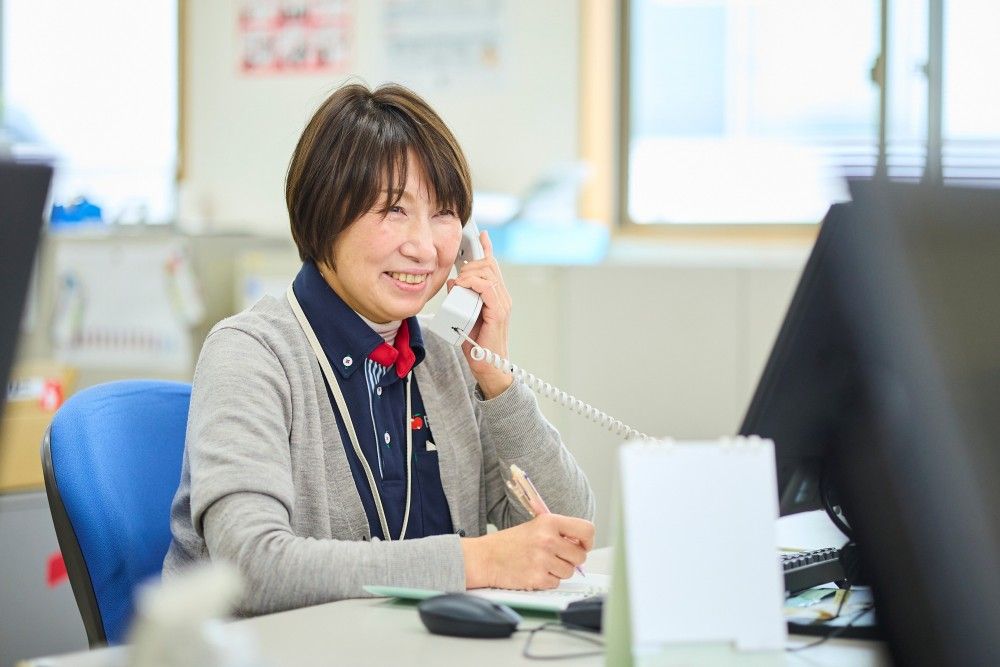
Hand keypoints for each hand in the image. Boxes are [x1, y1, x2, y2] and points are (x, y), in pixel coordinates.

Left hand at [446, 230, 512, 398]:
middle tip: (458, 273)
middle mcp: (503, 296)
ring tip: (459, 284)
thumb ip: (460, 297)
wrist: (487, 364)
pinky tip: (463, 286)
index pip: (493, 266)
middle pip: (489, 265)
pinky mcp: (499, 311)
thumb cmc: (476, 343)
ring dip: (469, 273)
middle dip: (471, 262)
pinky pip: (487, 287)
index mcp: (496, 295)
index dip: (487, 249)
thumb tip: (452, 281)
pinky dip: (473, 283)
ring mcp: (502, 303)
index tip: (481, 235)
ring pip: (487, 273)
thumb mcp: (464, 314)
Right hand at [461, 514, 594, 589]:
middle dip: (572, 559)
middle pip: (580, 556)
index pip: (586, 530)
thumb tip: (582, 544)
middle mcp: (548, 540)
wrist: (485, 558)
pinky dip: (547, 581)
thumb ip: (559, 532)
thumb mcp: (535, 527)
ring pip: (569, 572)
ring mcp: (543, 560)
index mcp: (549, 522)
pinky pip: (556, 583)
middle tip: (557, 557)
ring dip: (559, 571)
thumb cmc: (509, 543)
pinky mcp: (538, 578)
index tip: (582, 545)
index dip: (587, 541)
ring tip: (541, 563)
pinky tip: (534, 572)